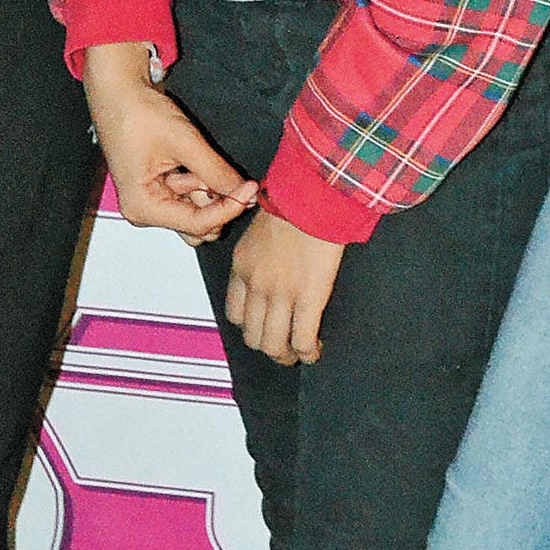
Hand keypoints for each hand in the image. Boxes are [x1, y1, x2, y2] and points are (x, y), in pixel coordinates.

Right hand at [81, 42, 256, 242]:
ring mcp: (152, 199)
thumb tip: (245, 195)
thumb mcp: (184, 142)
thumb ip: (215, 172)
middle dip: (216, 200)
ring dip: (207, 187)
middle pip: (197, 225)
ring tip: (199, 155)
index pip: (198, 224)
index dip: (229, 207)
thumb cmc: (138, 113)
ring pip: (196, 210)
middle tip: (226, 171)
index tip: (251, 188)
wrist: (119, 91)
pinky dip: (200, 179)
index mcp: (143, 207)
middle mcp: (145, 210)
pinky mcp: (159, 187)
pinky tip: (195, 156)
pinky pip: (189, 194)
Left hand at [227, 206, 346, 365]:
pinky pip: (301, 339)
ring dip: (286, 355)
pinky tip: (315, 350)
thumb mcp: (262, 225)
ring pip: (273, 345)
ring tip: (299, 354)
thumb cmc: (295, 200)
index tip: (263, 327)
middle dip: (267, 347)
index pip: (234, 312)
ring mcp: (280, 294)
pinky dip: (308, 352)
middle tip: (282, 348)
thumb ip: (261, 250)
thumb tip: (274, 260)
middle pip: (251, 335)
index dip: (249, 326)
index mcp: (242, 265)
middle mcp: (256, 284)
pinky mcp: (308, 298)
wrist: (314, 194)